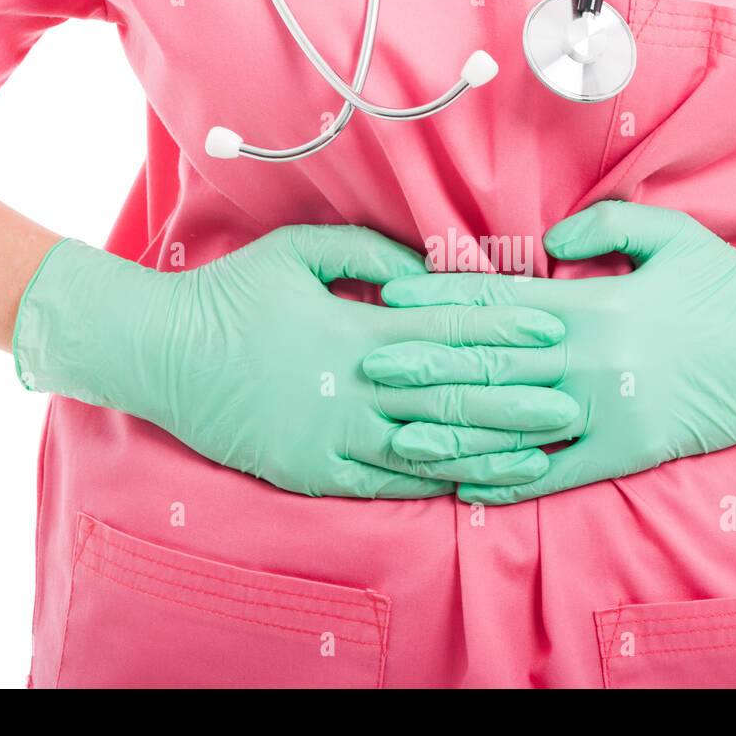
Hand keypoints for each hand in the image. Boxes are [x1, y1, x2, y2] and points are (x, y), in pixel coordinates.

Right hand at [12, 225, 577, 497]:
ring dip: (489, 450)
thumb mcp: (299, 251)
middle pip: (453, 394)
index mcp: (358, 328)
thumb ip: (370, 254)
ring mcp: (335, 435)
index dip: (507, 333)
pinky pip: (384, 482)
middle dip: (519, 400)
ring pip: (429, 447)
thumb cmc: (232, 295)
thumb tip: (427, 269)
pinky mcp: (314, 472)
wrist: (162, 353)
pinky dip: (431, 482)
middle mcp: (356, 386)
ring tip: (540, 454)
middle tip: (573, 402)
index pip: (450, 331)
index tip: (554, 332)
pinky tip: (471, 483)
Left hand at [364, 201, 735, 502]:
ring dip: (450, 431)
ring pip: (512, 425)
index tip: (391, 298)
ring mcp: (604, 411)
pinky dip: (511, 480)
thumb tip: (547, 236)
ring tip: (396, 434)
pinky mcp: (626, 452)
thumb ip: (603, 226)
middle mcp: (586, 360)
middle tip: (367, 365)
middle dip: (423, 365)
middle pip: (488, 365)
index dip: (438, 300)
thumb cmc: (726, 288)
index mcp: (591, 305)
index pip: (497, 302)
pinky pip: (557, 473)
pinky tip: (469, 487)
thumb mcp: (668, 235)